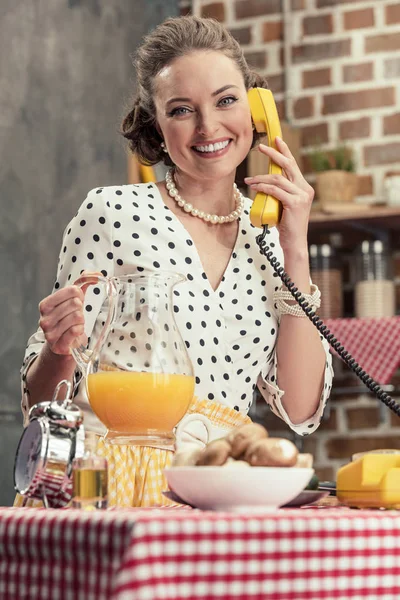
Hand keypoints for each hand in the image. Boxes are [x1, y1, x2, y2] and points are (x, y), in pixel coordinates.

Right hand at [39, 271, 100, 354]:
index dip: (79, 295)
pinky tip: (75, 332)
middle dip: (80, 309)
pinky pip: (76, 330)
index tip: (75, 302)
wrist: (64, 344)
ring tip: (75, 325)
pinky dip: (80, 330)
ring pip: (77, 317)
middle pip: (75, 303)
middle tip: (75, 316)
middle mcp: (44, 319)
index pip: (72, 290)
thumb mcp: (74, 299)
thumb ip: (83, 283)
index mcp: (45, 305)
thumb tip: (98, 274)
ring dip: (81, 321)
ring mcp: (50, 334)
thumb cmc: (68, 319)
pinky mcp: (59, 345)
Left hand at [244, 136, 313, 254]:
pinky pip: (276, 190)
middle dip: (274, 154)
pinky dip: (263, 187)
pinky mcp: (295, 203)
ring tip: (249, 180)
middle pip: (288, 166)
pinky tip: (254, 187)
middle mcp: (305, 189)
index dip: (285, 151)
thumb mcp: (282, 205)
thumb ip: (278, 192)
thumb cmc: (285, 225)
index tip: (276, 139)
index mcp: (304, 187)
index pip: (293, 165)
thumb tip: (263, 182)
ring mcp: (302, 196)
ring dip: (261, 178)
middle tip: (260, 147)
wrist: (294, 242)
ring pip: (278, 179)